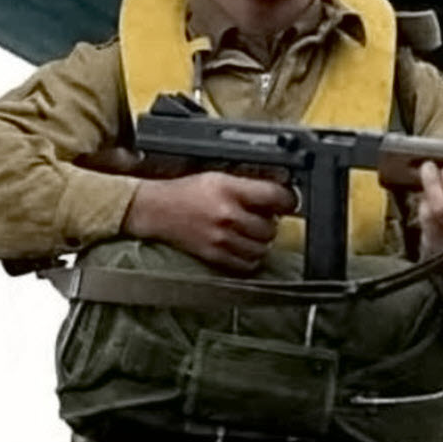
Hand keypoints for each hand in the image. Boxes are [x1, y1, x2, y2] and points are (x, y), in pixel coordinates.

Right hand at [123, 172, 294, 272]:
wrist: (155, 210)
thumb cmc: (186, 192)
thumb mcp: (220, 177)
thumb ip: (250, 186)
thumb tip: (279, 194)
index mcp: (230, 190)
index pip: (276, 197)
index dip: (287, 200)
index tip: (287, 202)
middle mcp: (228, 215)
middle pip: (271, 226)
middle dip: (270, 222)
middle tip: (261, 217)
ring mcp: (221, 238)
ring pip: (262, 247)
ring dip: (261, 241)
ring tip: (250, 232)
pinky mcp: (214, 255)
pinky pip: (247, 263)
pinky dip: (250, 257)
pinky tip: (243, 246)